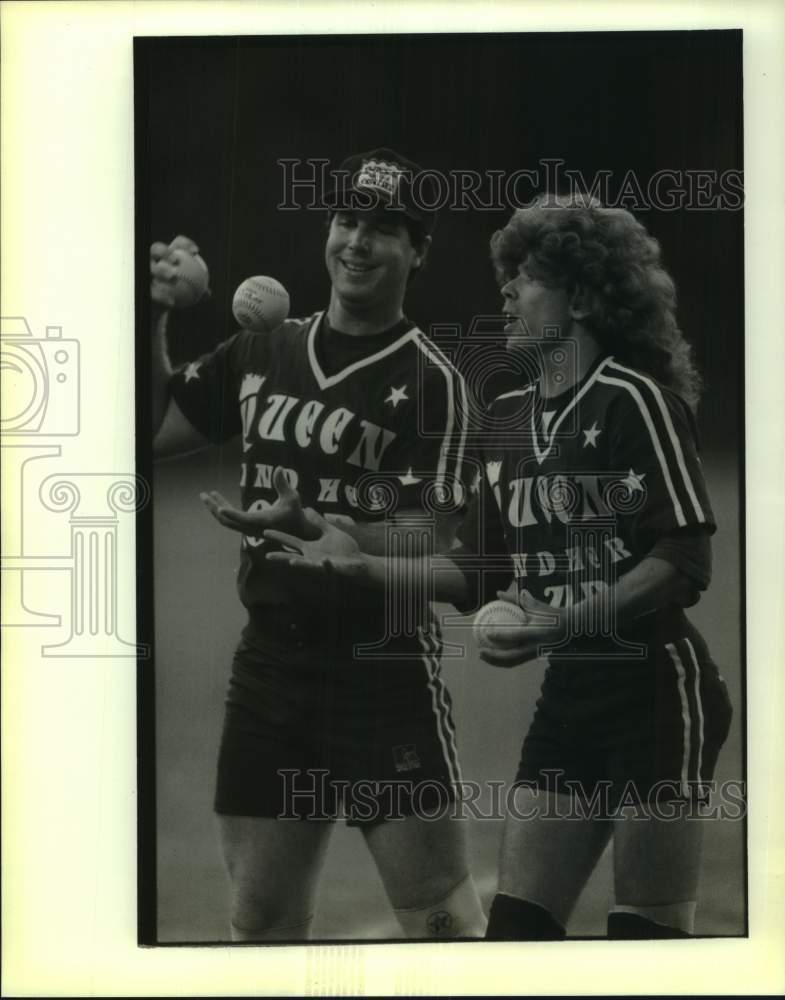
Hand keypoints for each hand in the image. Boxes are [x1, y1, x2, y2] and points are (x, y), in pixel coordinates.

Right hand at [150, 235, 202, 308]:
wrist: (161, 305)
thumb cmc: (178, 294)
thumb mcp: (189, 291)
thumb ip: (198, 290)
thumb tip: (208, 293)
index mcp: (169, 255)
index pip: (177, 244)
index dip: (185, 243)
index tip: (196, 252)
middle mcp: (154, 259)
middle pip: (156, 249)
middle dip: (165, 251)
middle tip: (175, 260)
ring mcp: (146, 270)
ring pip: (150, 267)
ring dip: (161, 270)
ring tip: (172, 277)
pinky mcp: (141, 285)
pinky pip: (150, 289)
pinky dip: (161, 296)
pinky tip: (172, 302)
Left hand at [200, 466, 317, 538]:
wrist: (296, 532)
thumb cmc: (295, 513)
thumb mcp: (292, 498)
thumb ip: (283, 484)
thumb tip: (279, 468)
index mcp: (263, 522)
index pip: (244, 519)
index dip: (232, 514)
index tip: (219, 509)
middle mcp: (252, 528)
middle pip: (227, 521)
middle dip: (214, 508)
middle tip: (203, 495)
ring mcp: (248, 529)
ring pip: (226, 521)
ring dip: (215, 508)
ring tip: (206, 495)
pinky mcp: (246, 527)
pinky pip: (230, 520)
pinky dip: (222, 510)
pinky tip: (217, 499)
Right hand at [263, 516, 366, 580]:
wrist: (358, 561)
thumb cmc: (343, 548)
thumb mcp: (330, 532)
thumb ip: (319, 522)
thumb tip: (307, 510)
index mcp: (309, 547)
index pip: (290, 541)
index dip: (278, 536)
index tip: (264, 532)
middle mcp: (312, 557)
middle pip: (292, 557)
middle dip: (281, 556)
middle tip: (267, 556)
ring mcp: (321, 564)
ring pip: (308, 566)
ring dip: (300, 565)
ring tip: (291, 562)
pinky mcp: (333, 569)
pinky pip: (328, 568)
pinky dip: (325, 565)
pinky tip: (323, 561)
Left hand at [479, 588, 566, 668]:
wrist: (568, 629)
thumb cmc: (550, 613)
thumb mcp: (537, 605)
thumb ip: (517, 600)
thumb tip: (498, 593)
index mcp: (537, 631)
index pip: (516, 635)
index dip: (501, 635)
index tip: (487, 632)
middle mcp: (536, 645)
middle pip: (512, 655)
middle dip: (494, 655)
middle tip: (480, 650)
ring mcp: (535, 654)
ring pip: (512, 661)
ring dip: (496, 661)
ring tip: (482, 655)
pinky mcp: (533, 658)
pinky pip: (515, 662)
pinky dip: (502, 661)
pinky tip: (491, 656)